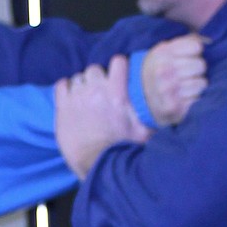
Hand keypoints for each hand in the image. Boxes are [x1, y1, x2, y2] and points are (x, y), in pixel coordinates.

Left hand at [55, 55, 149, 178]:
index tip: (119, 75)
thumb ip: (149, 113)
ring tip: (87, 99)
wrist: (96, 165)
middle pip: (95, 69)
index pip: (118, 62)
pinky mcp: (62, 108)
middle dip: (99, 78)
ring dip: (83, 85)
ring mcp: (77, 98)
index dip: (118, 67)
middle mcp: (96, 91)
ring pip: (78, 78)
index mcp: (117, 93)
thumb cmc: (122, 149)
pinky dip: (66, 88)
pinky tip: (71, 97)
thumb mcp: (143, 131)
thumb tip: (165, 103)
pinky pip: (61, 85)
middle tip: (102, 92)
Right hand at [142, 33, 207, 124]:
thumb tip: (209, 40)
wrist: (140, 99)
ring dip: (197, 85)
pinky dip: (195, 98)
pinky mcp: (173, 107)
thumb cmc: (159, 70)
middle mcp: (164, 70)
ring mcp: (168, 89)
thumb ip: (185, 42)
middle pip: (201, 65)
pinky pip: (198, 98)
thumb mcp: (165, 51)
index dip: (196, 52)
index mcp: (162, 53)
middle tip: (189, 74)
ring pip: (202, 83)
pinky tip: (185, 97)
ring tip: (187, 86)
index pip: (196, 47)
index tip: (190, 56)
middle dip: (198, 69)